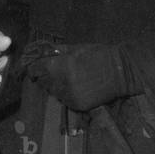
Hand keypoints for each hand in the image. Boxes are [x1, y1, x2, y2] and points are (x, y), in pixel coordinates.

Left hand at [24, 43, 138, 111]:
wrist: (121, 72)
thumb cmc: (99, 55)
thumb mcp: (76, 49)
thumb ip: (56, 52)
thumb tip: (40, 51)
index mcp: (61, 66)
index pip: (36, 69)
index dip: (33, 67)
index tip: (33, 66)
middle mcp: (62, 83)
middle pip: (43, 81)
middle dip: (45, 76)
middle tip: (53, 70)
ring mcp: (70, 95)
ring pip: (53, 92)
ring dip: (55, 86)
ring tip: (68, 78)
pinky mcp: (78, 105)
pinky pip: (64, 100)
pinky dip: (66, 94)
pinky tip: (75, 86)